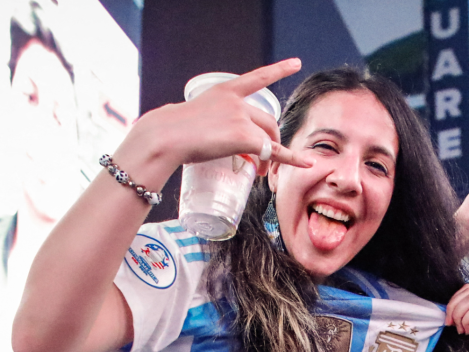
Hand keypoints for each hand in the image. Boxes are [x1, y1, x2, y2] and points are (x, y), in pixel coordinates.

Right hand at [121, 59, 314, 177]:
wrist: (165, 136)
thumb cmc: (168, 132)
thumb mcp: (191, 117)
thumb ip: (206, 122)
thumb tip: (204, 137)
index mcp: (224, 91)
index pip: (257, 77)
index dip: (278, 69)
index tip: (295, 62)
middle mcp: (237, 102)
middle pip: (267, 119)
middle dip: (271, 138)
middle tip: (265, 159)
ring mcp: (241, 118)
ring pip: (269, 136)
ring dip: (271, 154)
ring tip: (262, 172)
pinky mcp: (244, 137)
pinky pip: (273, 151)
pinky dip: (291, 159)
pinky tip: (303, 163)